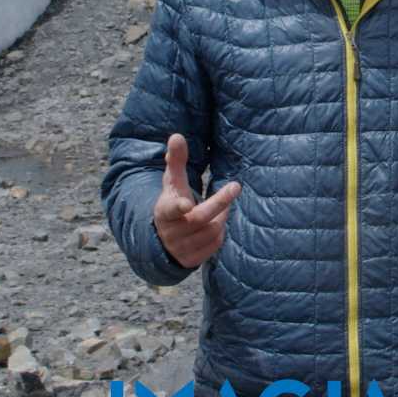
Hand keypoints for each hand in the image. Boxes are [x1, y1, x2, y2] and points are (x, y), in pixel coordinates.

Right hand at [153, 133, 240, 267]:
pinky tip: (217, 224)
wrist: (163, 237)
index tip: (186, 203)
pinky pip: (214, 246)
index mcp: (164, 212)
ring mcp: (180, 248)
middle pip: (200, 220)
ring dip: (221, 218)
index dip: (178, 207)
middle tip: (234, 187)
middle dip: (219, 203)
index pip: (170, 209)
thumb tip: (177, 136)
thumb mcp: (172, 182)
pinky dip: (219, 233)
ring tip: (222, 208)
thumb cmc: (172, 201)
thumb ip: (176, 160)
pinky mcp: (191, 260)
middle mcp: (171, 232)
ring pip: (211, 232)